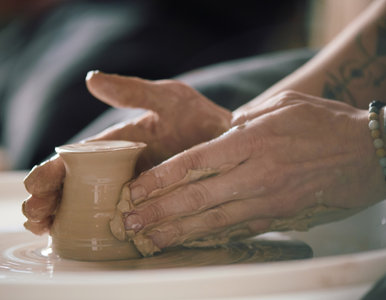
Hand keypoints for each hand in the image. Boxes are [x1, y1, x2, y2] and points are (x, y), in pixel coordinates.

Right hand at [22, 71, 231, 233]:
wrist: (229, 143)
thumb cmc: (198, 119)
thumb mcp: (168, 98)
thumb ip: (132, 91)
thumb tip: (91, 78)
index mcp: (116, 146)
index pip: (76, 159)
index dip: (52, 170)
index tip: (34, 183)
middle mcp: (118, 170)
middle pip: (74, 187)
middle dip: (49, 199)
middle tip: (33, 213)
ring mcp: (132, 192)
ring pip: (89, 207)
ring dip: (62, 217)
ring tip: (43, 227)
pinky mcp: (149, 209)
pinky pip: (119, 222)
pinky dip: (95, 231)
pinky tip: (77, 239)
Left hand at [122, 91, 385, 251]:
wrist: (368, 153)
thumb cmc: (325, 123)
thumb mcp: (282, 105)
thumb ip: (245, 121)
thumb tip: (220, 133)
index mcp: (251, 141)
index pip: (194, 162)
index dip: (160, 178)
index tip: (135, 190)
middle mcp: (255, 174)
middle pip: (196, 197)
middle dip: (158, 213)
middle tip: (129, 223)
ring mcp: (267, 200)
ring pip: (213, 221)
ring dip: (177, 233)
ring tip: (148, 242)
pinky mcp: (279, 217)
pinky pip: (238, 230)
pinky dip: (211, 238)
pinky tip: (189, 245)